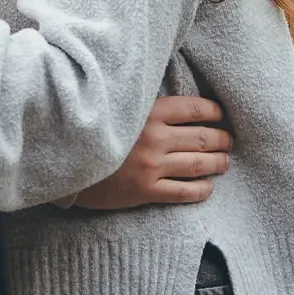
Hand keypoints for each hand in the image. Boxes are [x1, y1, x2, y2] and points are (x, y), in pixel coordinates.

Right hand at [75, 96, 230, 210]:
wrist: (65, 162)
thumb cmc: (95, 131)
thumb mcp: (121, 109)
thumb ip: (148, 105)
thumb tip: (177, 102)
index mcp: (149, 112)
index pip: (195, 108)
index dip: (215, 112)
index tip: (221, 115)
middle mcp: (155, 138)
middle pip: (204, 138)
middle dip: (223, 140)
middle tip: (228, 141)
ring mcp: (151, 166)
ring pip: (199, 165)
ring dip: (218, 163)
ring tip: (224, 162)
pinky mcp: (145, 191)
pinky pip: (185, 192)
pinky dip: (202, 189)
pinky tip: (207, 187)